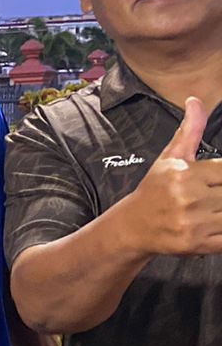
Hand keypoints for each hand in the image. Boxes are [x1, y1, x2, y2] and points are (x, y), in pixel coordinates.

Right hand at [125, 97, 221, 256]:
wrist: (132, 226)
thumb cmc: (155, 190)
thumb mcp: (170, 158)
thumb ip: (189, 130)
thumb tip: (195, 100)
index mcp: (187, 174)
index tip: (218, 180)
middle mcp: (189, 198)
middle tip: (218, 192)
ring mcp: (193, 223)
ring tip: (218, 206)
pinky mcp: (197, 244)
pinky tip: (218, 223)